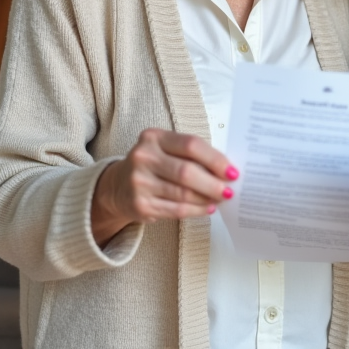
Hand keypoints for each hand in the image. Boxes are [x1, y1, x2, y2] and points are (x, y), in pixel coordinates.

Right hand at [91, 128, 237, 243]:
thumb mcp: (165, 149)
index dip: (215, 159)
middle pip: (187, 172)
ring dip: (207, 198)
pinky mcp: (140, 205)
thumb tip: (226, 170)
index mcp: (153, 137)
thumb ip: (191, 154)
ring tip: (220, 199)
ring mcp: (139, 183)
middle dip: (213, 183)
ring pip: (183, 194)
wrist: (117, 186)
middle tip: (229, 190)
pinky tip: (207, 208)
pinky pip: (177, 210)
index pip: (191, 145)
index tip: (232, 171)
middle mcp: (143, 157)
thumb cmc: (153, 164)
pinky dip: (197, 210)